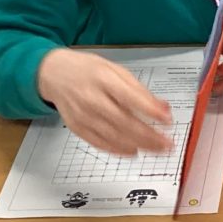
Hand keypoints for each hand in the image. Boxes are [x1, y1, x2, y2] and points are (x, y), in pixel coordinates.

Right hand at [37, 48, 173, 155]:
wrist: (54, 74)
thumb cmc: (87, 70)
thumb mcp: (115, 70)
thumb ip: (139, 89)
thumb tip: (162, 107)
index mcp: (104, 79)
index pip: (131, 98)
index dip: (151, 111)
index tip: (168, 120)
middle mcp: (92, 99)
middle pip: (124, 122)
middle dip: (150, 136)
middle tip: (168, 144)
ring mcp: (83, 116)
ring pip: (114, 137)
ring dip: (139, 146)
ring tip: (157, 150)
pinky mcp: (77, 128)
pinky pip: (100, 143)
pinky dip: (119, 150)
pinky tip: (134, 151)